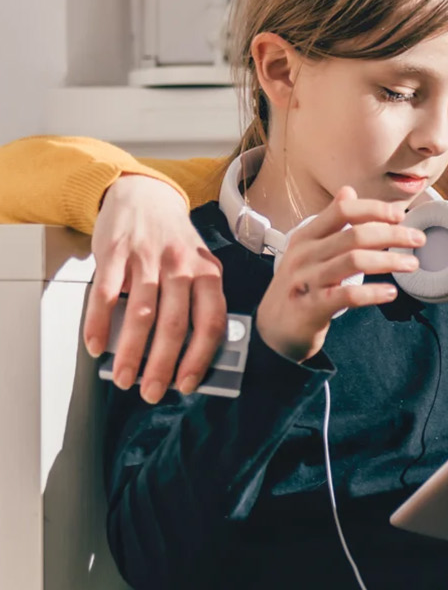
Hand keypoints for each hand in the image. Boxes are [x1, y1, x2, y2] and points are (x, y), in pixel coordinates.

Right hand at [87, 174, 225, 401]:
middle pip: (174, 325)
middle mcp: (181, 267)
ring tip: (123, 378)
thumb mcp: (200, 266)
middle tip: (152, 393)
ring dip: (130, 352)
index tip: (187, 385)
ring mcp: (147, 259)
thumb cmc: (175, 242)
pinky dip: (99, 323)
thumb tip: (195, 353)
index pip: (211, 323)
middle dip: (162, 365)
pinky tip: (95, 346)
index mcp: (208, 274)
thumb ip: (200, 302)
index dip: (199, 357)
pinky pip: (105, 294)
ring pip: (141, 314)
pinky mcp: (115, 253)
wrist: (145, 196)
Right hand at [255, 187, 423, 362]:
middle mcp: (305, 255)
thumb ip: (330, 223)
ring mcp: (307, 281)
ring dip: (389, 261)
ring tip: (412, 264)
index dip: (374, 209)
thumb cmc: (298, 287)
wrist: (272, 330)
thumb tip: (348, 192)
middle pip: (355, 235)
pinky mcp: (312, 307)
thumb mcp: (308, 250)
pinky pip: (348, 295)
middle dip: (392, 234)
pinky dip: (373, 293)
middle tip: (418, 239)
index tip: (399, 215)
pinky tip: (391, 292)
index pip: (342, 211)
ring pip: (355, 261)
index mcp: (306, 238)